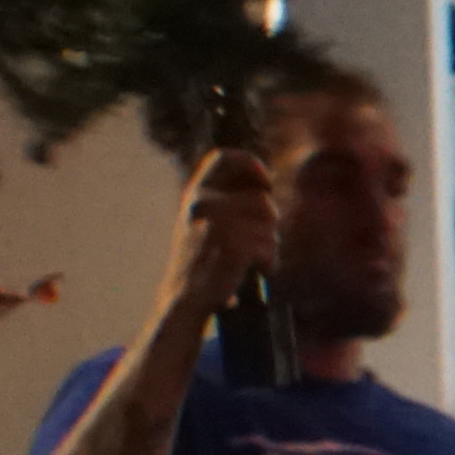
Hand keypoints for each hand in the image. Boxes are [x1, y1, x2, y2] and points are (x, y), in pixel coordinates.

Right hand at [158, 148, 280, 340]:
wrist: (185, 296)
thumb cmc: (203, 259)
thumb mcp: (207, 220)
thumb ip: (229, 200)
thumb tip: (264, 185)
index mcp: (197, 194)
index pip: (224, 158)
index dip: (251, 165)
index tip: (264, 184)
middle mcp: (204, 203)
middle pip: (262, 200)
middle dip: (268, 223)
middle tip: (254, 243)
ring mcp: (216, 223)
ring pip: (269, 225)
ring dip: (269, 245)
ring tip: (250, 259)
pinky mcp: (230, 244)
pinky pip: (268, 246)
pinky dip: (269, 262)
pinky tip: (255, 271)